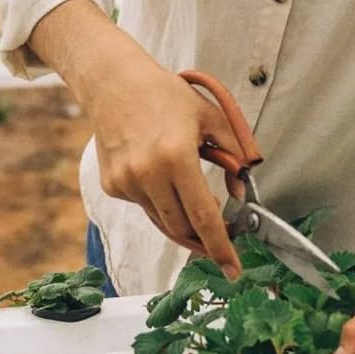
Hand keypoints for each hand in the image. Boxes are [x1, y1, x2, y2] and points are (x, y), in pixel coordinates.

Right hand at [84, 54, 244, 278]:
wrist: (115, 85)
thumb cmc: (166, 97)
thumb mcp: (211, 117)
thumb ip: (233, 153)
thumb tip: (241, 190)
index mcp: (176, 158)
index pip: (204, 216)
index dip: (221, 246)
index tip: (232, 269)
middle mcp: (147, 175)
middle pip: (181, 227)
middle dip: (203, 240)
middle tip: (222, 241)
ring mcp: (126, 183)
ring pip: (162, 221)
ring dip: (183, 223)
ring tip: (199, 213)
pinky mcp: (112, 186)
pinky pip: (145, 206)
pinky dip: (161, 203)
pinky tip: (163, 179)